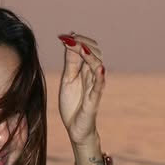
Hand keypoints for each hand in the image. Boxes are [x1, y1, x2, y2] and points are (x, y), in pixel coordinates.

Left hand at [57, 32, 105, 146]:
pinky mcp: (94, 99)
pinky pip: (100, 86)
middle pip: (95, 52)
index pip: (86, 47)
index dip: (77, 40)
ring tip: (81, 48)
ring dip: (90, 55)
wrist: (75, 128)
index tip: (63, 36)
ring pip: (98, 65)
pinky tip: (99, 68)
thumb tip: (69, 39)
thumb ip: (70, 61)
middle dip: (84, 43)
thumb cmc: (72, 104)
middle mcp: (93, 74)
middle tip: (70, 39)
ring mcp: (95, 86)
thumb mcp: (68, 78)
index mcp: (85, 69)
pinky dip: (100, 76)